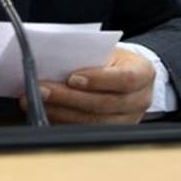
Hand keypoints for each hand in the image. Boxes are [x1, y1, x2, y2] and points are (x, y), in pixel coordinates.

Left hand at [19, 46, 154, 123]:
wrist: (126, 73)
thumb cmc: (111, 59)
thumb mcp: (106, 49)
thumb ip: (86, 54)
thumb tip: (51, 56)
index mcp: (143, 73)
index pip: (125, 79)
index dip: (98, 80)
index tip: (72, 77)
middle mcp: (140, 99)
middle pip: (105, 104)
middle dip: (69, 98)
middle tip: (42, 90)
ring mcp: (129, 119)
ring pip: (95, 122)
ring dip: (62, 112)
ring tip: (37, 102)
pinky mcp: (114, 131)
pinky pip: (88, 131)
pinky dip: (64, 122)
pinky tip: (47, 113)